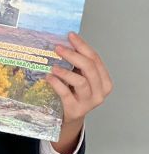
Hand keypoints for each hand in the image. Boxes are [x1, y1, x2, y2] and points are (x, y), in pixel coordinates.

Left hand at [47, 32, 112, 153]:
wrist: (69, 118)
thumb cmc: (74, 93)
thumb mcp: (80, 78)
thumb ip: (78, 64)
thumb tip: (66, 41)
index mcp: (104, 81)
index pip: (95, 59)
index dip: (82, 46)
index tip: (70, 35)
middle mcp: (100, 92)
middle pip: (89, 68)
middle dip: (73, 55)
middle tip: (58, 48)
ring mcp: (89, 102)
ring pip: (81, 81)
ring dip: (65, 71)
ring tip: (53, 66)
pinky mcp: (75, 110)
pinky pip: (66, 94)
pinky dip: (57, 83)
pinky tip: (49, 77)